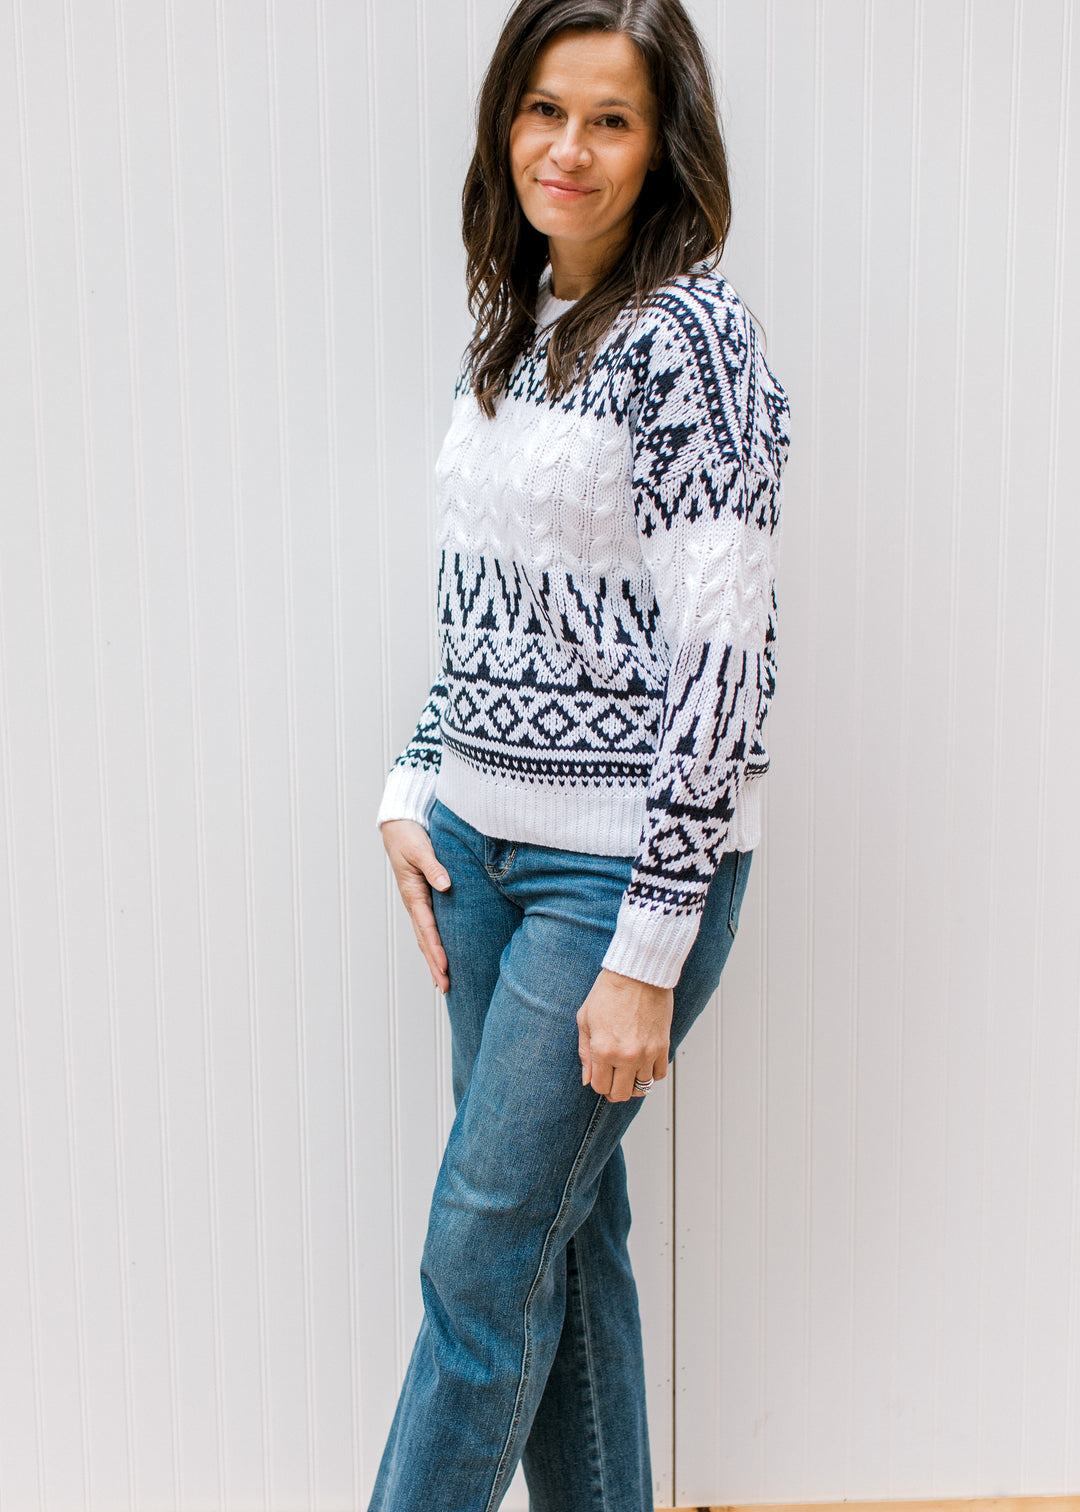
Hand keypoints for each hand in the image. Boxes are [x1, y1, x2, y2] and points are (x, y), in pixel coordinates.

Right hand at [381, 819, 451, 992]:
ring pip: (425, 937)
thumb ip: (434, 867)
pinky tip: (441, 955)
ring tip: (442, 981)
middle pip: (424, 941)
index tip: (446, 968)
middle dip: (434, 965)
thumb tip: (446, 886)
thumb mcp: (420, 849)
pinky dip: (434, 944)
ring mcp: (418, 903)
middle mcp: (415, 903)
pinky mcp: (423, 898)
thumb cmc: (408, 836)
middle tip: (445, 988)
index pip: (427, 929)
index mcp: (413, 894)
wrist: (398, 825)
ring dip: (434, 960)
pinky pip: (429, 927)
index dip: (437, 950)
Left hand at [576, 969, 673, 1102]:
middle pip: (621, 1094)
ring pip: (642, 1088)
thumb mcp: (585, 1019)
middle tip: (613, 1079)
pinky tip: (643, 1063)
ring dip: (633, 1083)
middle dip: (614, 1090)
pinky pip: (659, 1074)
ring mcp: (646, 1053)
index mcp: (603, 1050)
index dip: (598, 1084)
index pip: (600, 1087)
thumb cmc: (610, 990)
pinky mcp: (662, 1046)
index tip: (599, 1076)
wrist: (637, 973)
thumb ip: (585, 1053)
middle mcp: (626, 1056)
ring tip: (628, 1071)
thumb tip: (587, 1079)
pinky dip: (651, 1074)